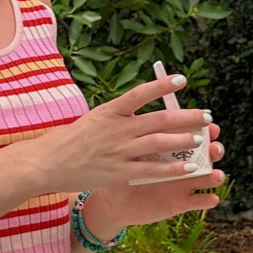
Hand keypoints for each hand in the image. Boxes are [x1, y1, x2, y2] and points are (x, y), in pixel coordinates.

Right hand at [22, 72, 216, 198]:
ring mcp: (119, 150)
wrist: (46, 163)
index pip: (141, 93)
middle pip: (160, 118)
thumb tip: (139, 108)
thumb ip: (117, 115)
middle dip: (186, 117)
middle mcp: (117, 128)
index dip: (162, 85)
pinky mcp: (119, 171)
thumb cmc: (69, 140)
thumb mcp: (93, 119)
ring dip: (184, 140)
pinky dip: (173, 168)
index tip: (181, 80)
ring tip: (202, 139)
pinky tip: (190, 168)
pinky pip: (152, 169)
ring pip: (160, 142)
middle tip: (206, 116)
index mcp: (110, 111)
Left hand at [80, 123, 224, 241]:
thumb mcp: (126, 151)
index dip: (204, 129)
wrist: (114, 200)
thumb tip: (140, 114)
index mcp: (171, 146)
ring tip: (217, 175)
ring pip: (207, 178)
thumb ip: (135, 134)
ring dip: (216, 176)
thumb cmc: (120, 169)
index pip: (192, 133)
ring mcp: (183, 183)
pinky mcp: (181, 202)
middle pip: (205, 154)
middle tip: (215, 148)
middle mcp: (182, 163)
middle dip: (214, 150)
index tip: (209, 121)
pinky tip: (212, 199)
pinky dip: (207, 200)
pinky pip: (198, 201)